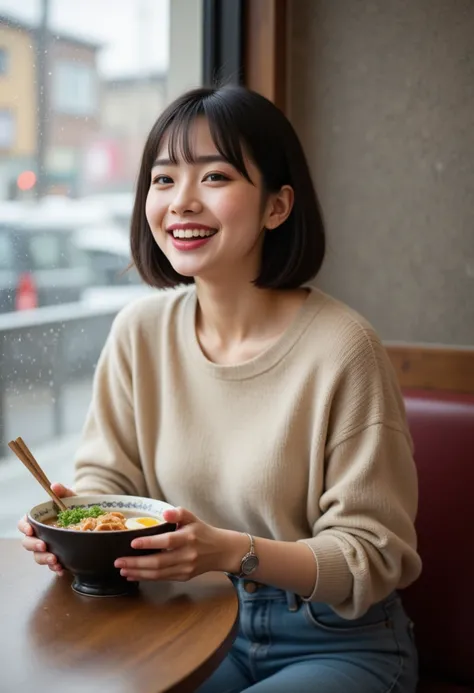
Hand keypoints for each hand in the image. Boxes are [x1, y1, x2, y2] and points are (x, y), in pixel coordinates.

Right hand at [18, 483, 74, 576]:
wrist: (92, 521)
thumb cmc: (76, 508)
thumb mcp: (72, 498)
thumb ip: (63, 492)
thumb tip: (54, 485)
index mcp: (40, 520)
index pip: (24, 523)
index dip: (24, 527)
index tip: (30, 530)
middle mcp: (40, 535)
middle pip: (28, 542)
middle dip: (34, 545)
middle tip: (44, 546)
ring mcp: (48, 547)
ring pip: (38, 556)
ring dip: (44, 559)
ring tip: (55, 560)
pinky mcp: (57, 557)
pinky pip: (51, 565)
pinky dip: (55, 568)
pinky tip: (61, 569)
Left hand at [114, 507, 245, 581]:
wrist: (221, 551)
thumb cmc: (202, 532)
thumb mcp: (193, 517)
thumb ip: (178, 513)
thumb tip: (164, 512)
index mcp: (189, 537)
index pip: (167, 541)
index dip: (149, 543)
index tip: (133, 543)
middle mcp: (187, 555)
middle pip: (158, 562)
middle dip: (136, 563)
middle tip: (118, 561)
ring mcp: (185, 568)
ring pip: (158, 574)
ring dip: (138, 573)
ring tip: (123, 569)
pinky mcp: (183, 577)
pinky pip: (162, 579)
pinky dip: (146, 578)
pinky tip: (134, 575)